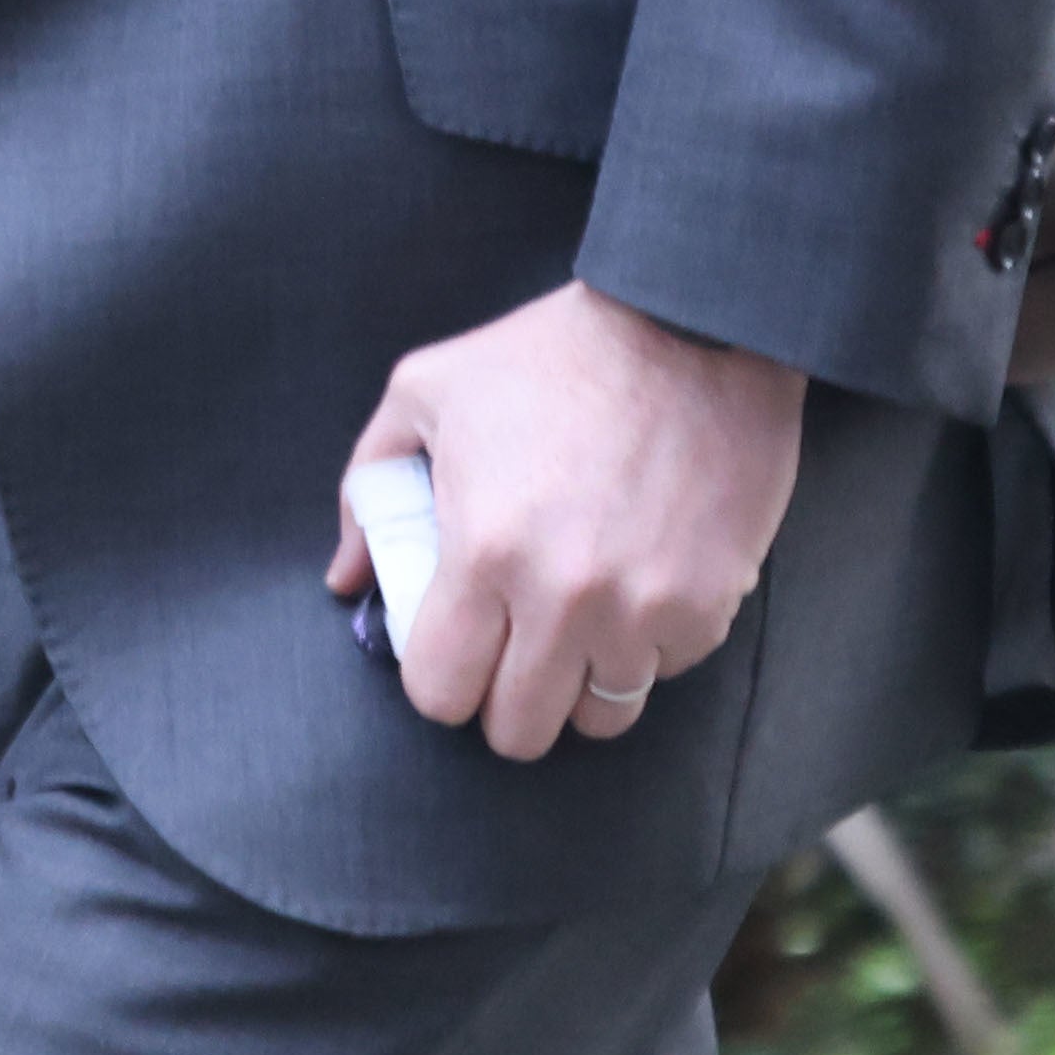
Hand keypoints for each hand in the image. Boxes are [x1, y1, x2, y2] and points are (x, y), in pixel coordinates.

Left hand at [326, 279, 806, 760]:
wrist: (690, 323)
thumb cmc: (551, 354)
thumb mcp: (429, 391)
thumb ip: (370, 486)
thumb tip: (346, 577)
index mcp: (482, 551)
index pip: (440, 692)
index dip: (438, 679)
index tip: (452, 649)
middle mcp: (562, 599)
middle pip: (518, 730)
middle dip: (504, 698)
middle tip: (511, 647)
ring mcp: (642, 610)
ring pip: (599, 718)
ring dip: (580, 683)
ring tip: (577, 626)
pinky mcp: (708, 605)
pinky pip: (667, 671)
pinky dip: (649, 647)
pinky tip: (639, 587)